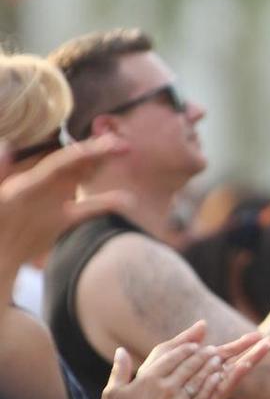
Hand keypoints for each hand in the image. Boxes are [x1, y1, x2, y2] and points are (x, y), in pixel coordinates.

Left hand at [0, 135, 130, 269]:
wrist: (1, 255)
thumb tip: (5, 146)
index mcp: (32, 182)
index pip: (65, 161)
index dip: (88, 151)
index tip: (110, 143)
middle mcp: (46, 187)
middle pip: (78, 164)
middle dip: (100, 152)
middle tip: (125, 145)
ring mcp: (56, 202)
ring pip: (84, 179)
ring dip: (103, 166)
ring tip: (125, 154)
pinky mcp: (62, 220)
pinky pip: (89, 209)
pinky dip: (107, 203)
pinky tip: (127, 200)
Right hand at [95, 321, 269, 398]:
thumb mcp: (112, 394)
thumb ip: (120, 370)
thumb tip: (121, 350)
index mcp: (148, 380)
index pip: (171, 358)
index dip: (184, 349)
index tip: (193, 344)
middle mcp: (166, 388)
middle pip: (189, 366)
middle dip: (202, 355)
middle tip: (211, 348)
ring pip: (199, 378)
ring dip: (210, 366)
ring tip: (218, 358)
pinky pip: (203, 396)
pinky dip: (211, 384)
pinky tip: (217, 377)